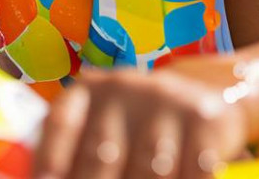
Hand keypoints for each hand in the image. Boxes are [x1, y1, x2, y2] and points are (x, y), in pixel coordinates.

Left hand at [32, 68, 246, 178]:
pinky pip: (192, 171)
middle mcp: (124, 88)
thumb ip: (76, 151)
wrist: (207, 93)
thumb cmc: (137, 124)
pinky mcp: (204, 120)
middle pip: (102, 153)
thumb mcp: (105, 124)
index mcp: (89, 90)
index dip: (51, 159)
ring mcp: (166, 101)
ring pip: (148, 168)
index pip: (62, 123)